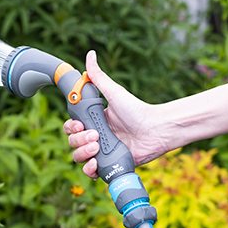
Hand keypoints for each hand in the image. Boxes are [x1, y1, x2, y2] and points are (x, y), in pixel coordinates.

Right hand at [63, 50, 166, 177]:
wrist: (156, 129)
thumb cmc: (138, 110)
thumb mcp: (115, 92)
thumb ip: (99, 76)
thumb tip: (90, 54)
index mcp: (94, 121)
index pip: (71, 127)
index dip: (71, 127)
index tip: (79, 124)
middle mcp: (96, 137)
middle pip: (72, 143)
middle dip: (78, 141)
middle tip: (94, 136)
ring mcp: (102, 153)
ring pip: (79, 158)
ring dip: (83, 154)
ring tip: (97, 148)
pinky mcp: (110, 165)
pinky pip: (92, 172)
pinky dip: (90, 170)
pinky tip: (96, 164)